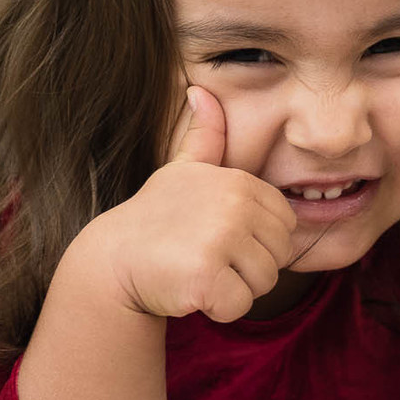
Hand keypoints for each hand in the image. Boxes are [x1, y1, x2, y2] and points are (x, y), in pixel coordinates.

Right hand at [99, 85, 297, 320]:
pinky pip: (239, 306)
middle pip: (279, 257)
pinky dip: (217, 309)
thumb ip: (204, 136)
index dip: (256, 242)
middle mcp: (234, 205)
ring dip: (233, 290)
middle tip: (207, 259)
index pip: (286, 227)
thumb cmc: (154, 218)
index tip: (218, 238)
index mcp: (239, 182)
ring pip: (263, 284)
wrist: (112, 260)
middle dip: (248, 269)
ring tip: (198, 272)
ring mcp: (220, 239)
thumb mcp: (182, 170)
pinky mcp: (207, 276)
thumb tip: (200, 90)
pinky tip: (190, 291)